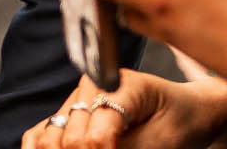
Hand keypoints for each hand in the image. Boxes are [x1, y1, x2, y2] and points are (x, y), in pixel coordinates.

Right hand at [21, 72, 226, 148]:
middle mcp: (91, 86)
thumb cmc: (179, 123)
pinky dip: (40, 148)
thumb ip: (127, 148)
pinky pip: (40, 133)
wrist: (186, 112)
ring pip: (50, 137)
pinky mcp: (70, 113)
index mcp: (120, 84)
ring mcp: (77, 99)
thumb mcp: (162, 141)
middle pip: (70, 139)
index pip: (96, 135)